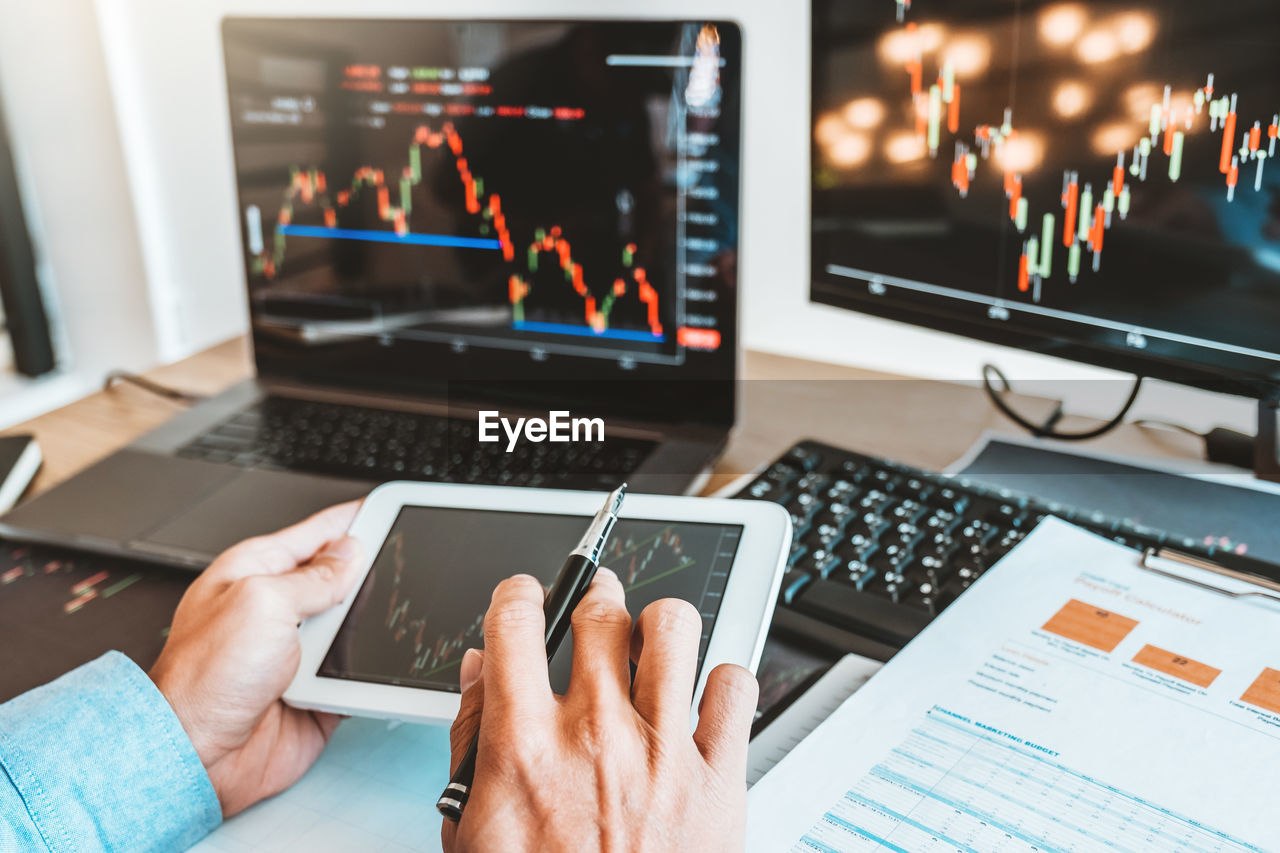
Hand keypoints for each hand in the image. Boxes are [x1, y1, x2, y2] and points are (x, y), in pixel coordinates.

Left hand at [149, 502, 364, 816]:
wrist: (199, 756)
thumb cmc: (203, 680)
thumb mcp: (264, 601)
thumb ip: (315, 576)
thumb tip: (351, 552)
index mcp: (257, 571)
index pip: (318, 533)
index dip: (355, 519)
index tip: (392, 508)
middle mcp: (276, 608)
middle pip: (342, 578)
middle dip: (373, 573)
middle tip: (406, 565)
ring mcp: (296, 650)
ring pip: (356, 625)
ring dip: (371, 626)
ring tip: (390, 619)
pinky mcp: (314, 690)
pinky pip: (356, 672)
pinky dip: (370, 671)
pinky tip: (379, 664)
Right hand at [442, 569, 757, 852]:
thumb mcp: (471, 830)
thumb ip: (471, 738)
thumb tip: (480, 671)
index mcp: (526, 745)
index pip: (516, 622)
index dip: (519, 594)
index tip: (526, 595)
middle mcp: (598, 735)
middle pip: (601, 612)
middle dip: (596, 593)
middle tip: (597, 601)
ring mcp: (665, 752)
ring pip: (675, 628)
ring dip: (659, 624)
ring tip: (652, 639)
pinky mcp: (719, 779)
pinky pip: (737, 687)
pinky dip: (724, 681)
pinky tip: (702, 698)